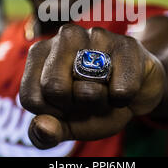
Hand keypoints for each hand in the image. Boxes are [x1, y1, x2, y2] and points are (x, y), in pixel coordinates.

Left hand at [19, 24, 165, 148]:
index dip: (52, 113)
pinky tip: (123, 85)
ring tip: (106, 91)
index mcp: (41, 53)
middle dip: (74, 106)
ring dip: (100, 104)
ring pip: (88, 90)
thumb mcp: (67, 123)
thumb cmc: (93, 103)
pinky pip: (120, 90)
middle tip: (87, 98)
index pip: (31, 97)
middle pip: (54, 88)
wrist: (135, 92)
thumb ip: (46, 132)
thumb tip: (42, 127)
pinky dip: (123, 100)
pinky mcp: (127, 44)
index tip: (65, 105)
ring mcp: (96, 36)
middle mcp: (65, 37)